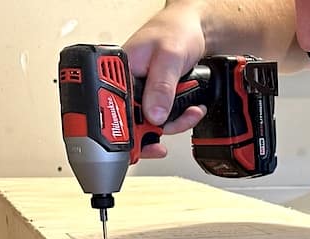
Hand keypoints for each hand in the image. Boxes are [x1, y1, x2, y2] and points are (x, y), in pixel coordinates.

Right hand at [124, 3, 208, 158]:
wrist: (194, 29)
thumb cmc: (176, 32)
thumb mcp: (170, 58)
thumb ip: (161, 87)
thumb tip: (154, 116)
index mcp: (120, 71)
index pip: (115, 107)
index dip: (127, 128)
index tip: (142, 138)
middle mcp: (129, 84)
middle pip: (134, 122)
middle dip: (157, 129)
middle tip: (171, 129)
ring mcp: (143, 93)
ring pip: (152, 123)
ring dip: (175, 123)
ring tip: (190, 112)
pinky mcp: (156, 98)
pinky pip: (164, 118)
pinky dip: (180, 119)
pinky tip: (191, 110)